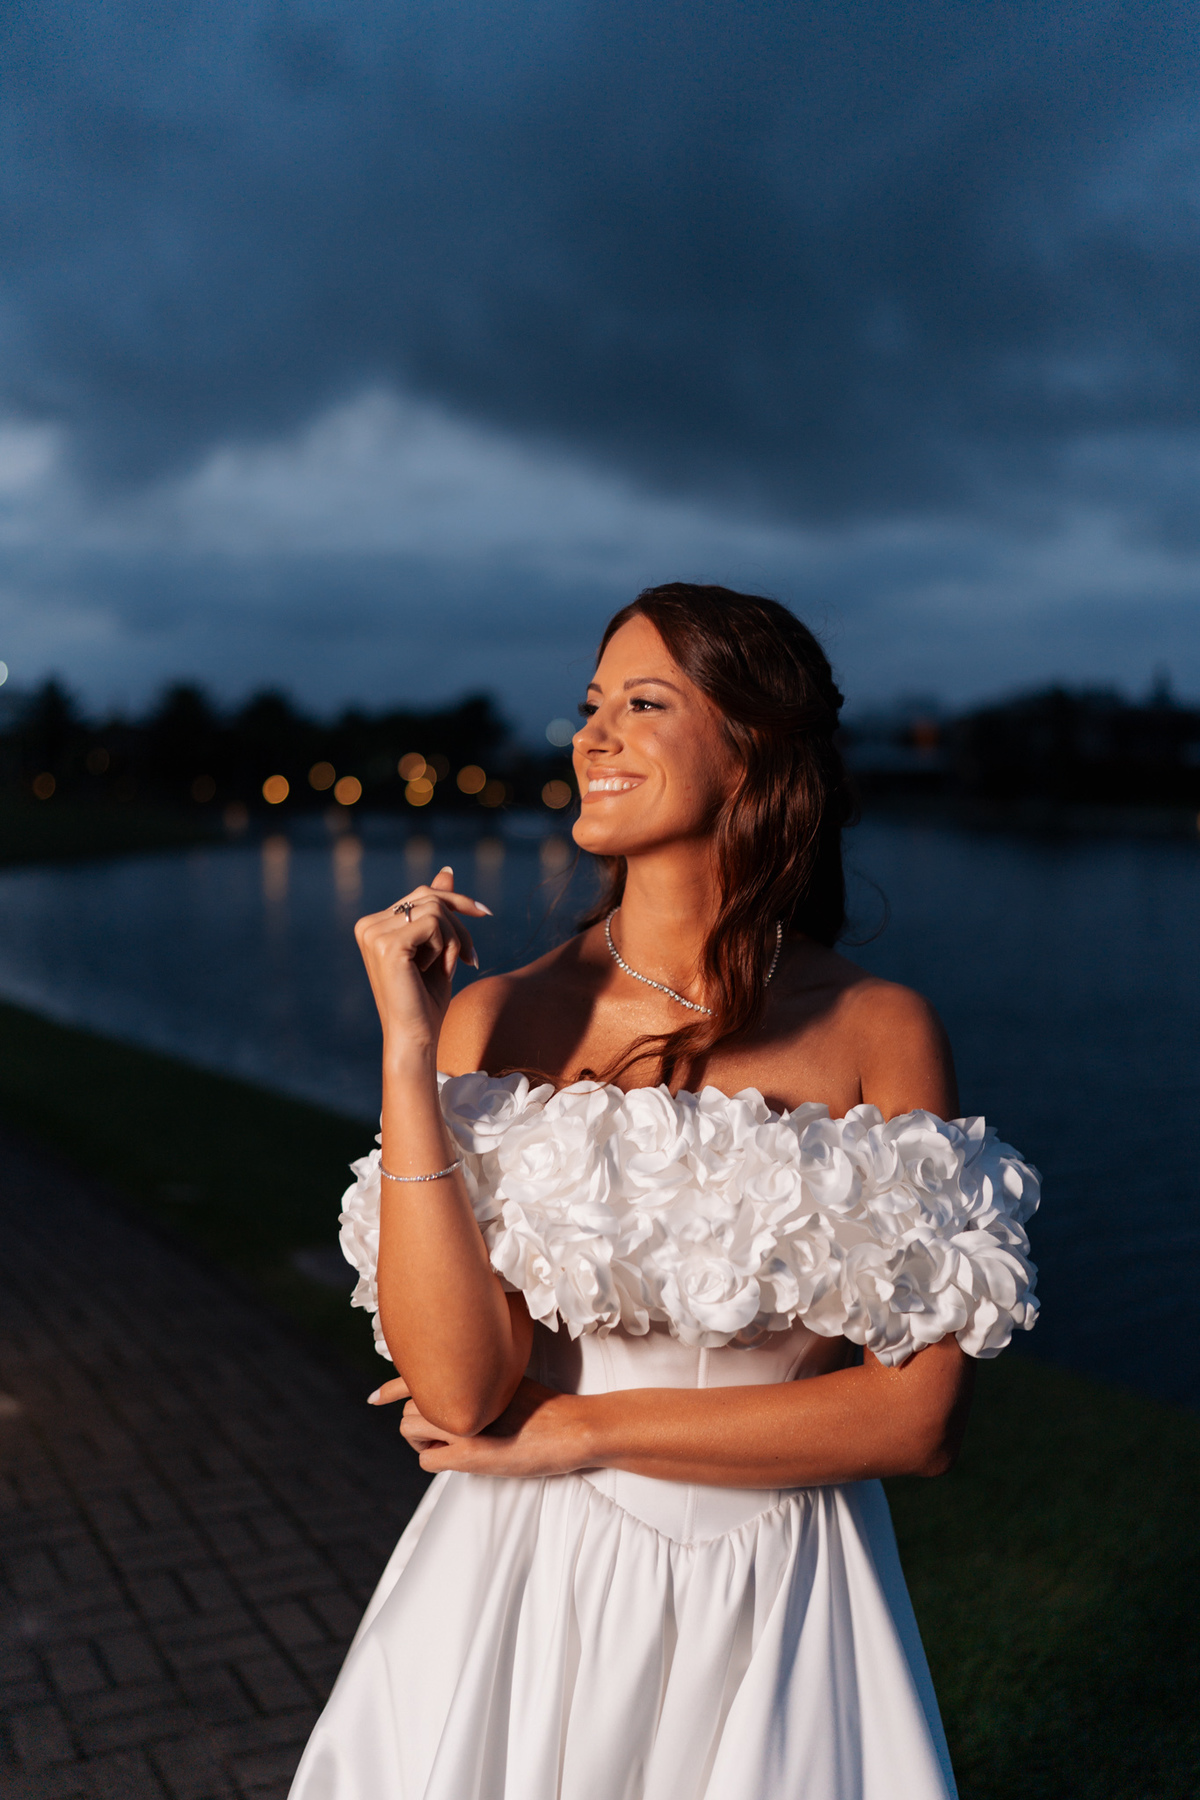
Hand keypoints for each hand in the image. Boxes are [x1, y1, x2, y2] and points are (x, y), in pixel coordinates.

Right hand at [354, 866, 491, 1051]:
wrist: (417, 1036)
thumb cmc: (425, 999)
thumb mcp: (437, 947)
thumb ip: (437, 909)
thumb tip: (446, 870)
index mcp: (373, 925)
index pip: (422, 894)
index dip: (456, 902)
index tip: (484, 912)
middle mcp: (368, 926)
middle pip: (430, 897)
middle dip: (459, 925)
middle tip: (471, 957)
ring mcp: (374, 934)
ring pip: (435, 909)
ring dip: (454, 939)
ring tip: (450, 968)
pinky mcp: (388, 944)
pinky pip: (433, 923)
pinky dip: (448, 946)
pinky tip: (440, 970)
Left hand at [371, 1374, 595, 1477]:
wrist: (572, 1427)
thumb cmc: (547, 1407)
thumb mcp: (509, 1379)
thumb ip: (479, 1381)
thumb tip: (457, 1390)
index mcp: (471, 1372)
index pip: (417, 1374)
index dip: (393, 1387)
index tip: (376, 1398)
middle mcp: (461, 1392)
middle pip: (410, 1405)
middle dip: (420, 1421)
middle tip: (444, 1433)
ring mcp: (462, 1424)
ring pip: (409, 1430)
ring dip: (423, 1441)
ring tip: (453, 1445)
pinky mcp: (468, 1454)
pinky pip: (426, 1461)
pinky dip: (435, 1461)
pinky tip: (460, 1459)